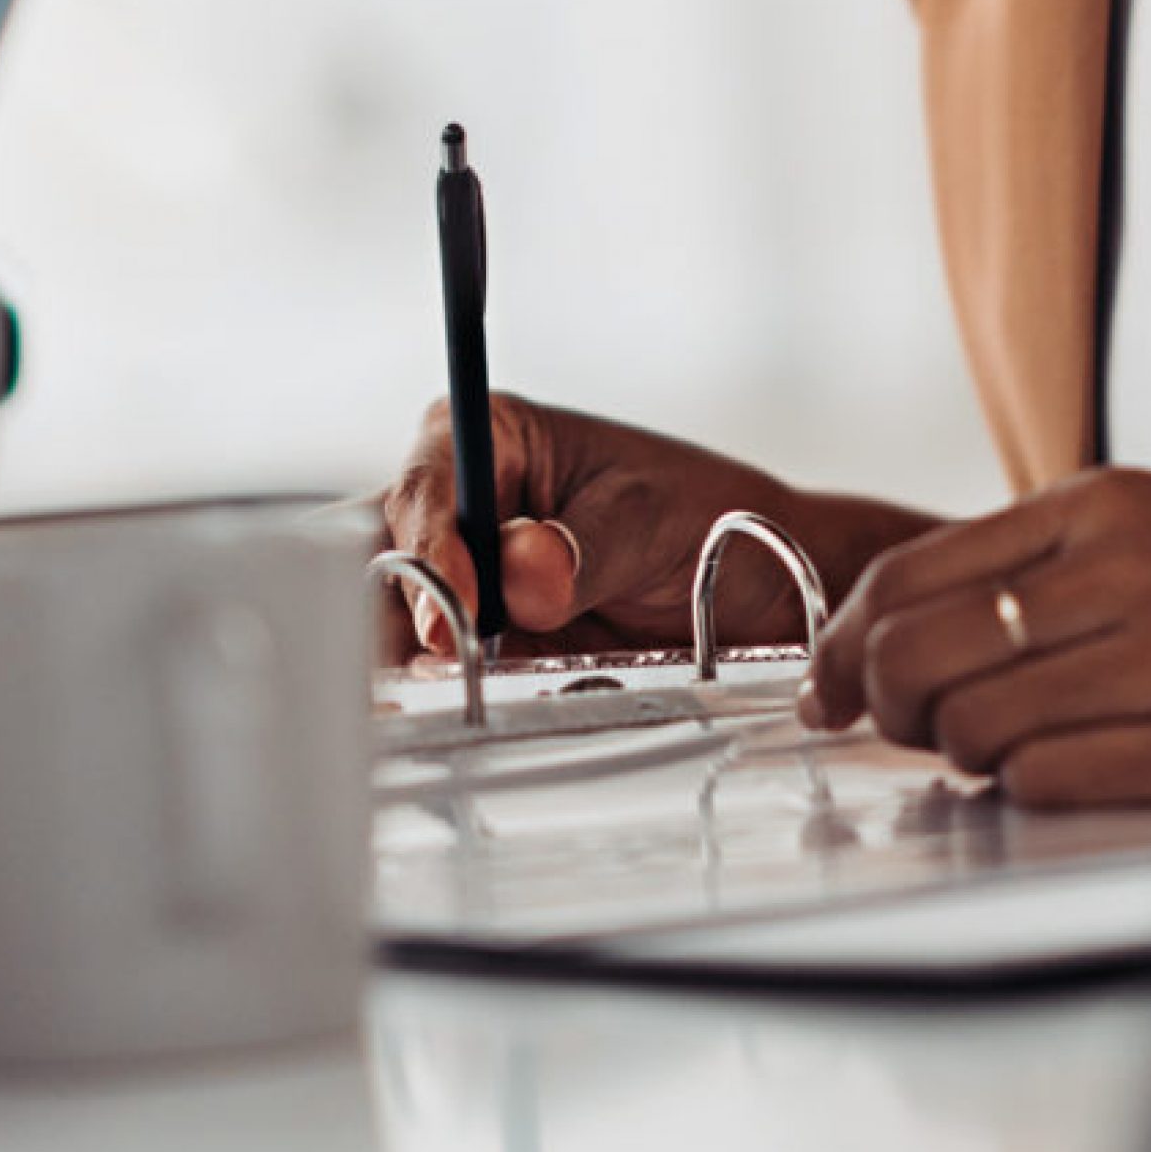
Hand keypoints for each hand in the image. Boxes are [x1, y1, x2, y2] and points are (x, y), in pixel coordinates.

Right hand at [375, 392, 916, 660]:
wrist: (759, 585)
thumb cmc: (708, 517)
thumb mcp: (650, 518)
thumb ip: (585, 547)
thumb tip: (524, 569)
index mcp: (491, 436)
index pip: (429, 484)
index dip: (427, 544)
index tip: (452, 604)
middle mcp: (465, 506)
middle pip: (392, 558)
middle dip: (400, 613)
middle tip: (431, 665)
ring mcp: (472, 582)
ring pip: (407, 626)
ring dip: (421, 666)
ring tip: (442, 700)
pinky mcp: (488, 648)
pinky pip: (451, 678)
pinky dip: (457, 700)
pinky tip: (470, 715)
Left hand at [800, 468, 1150, 807]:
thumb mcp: (1112, 525)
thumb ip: (993, 565)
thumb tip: (856, 649)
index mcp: (1099, 509)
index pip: (912, 573)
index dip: (843, 640)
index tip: (826, 682)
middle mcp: (1136, 577)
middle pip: (923, 655)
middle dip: (887, 704)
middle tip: (904, 721)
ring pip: (976, 730)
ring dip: (963, 751)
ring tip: (1001, 737)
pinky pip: (1045, 785)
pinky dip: (1027, 785)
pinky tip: (1057, 761)